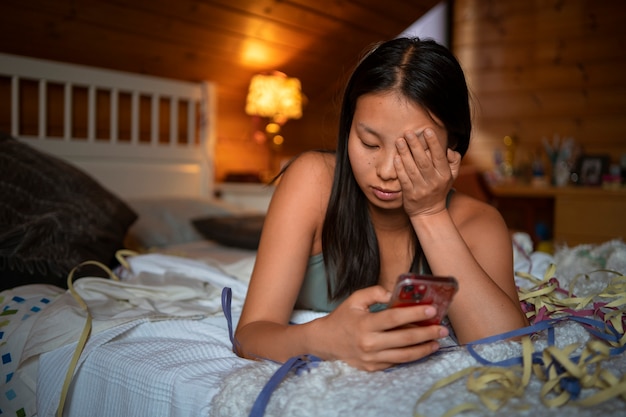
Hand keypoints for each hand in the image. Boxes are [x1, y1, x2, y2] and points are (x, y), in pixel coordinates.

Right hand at [314, 286, 448, 370]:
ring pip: (404, 356)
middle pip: (404, 339)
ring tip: (437, 342)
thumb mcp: (355, 299)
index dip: (414, 313)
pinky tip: (422, 349)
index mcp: (365, 324)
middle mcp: (369, 343)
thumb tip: (394, 293)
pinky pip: (397, 362)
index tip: (431, 310)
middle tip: (442, 329)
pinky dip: (411, 356)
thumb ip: (374, 292)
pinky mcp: (374, 368)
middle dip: (427, 333)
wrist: (326, 341)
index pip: (394, 318)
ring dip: (424, 349)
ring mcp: (372, 358)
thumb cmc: (343, 318)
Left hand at [394, 128, 460, 216]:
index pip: (439, 157)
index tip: (427, 130)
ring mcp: (421, 189)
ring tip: (399, 141)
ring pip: (412, 169)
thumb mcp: (452, 176)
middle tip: (408, 132)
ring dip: (405, 154)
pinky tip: (396, 157)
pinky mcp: (410, 194)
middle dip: (415, 145)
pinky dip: (400, 168)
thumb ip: (454, 161)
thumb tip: (449, 149)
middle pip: (423, 161)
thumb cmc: (439, 189)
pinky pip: (404, 179)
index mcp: (444, 175)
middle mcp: (434, 182)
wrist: (429, 212)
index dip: (433, 143)